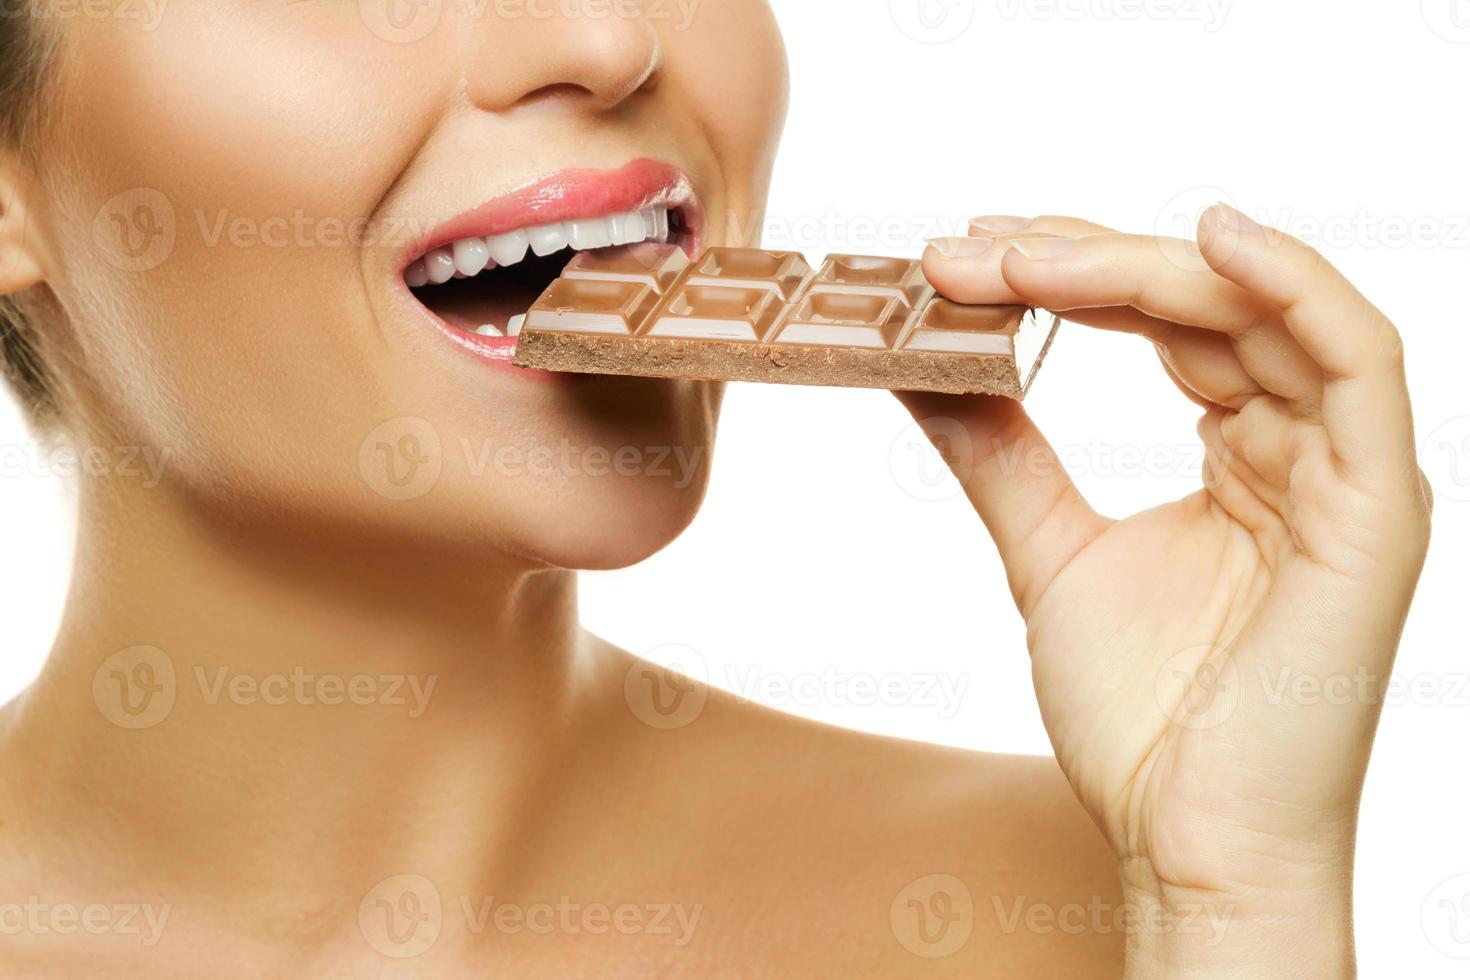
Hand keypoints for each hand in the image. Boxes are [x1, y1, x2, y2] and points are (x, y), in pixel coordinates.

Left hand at [901, 207, 1431, 975]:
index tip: (964, 257)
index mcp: (1241, 457)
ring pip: (1266, 314)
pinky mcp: (1375, 510)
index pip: (1170, 324)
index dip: (1072, 275)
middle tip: (970, 248)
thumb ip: (1002, 455)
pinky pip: (1359, 363)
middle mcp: (1300, 450)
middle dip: (1083, 261)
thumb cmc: (1141, 718)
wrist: (1186, 841)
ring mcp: (1345, 474)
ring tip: (1028, 253)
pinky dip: (1293, 286)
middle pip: (1209, 304)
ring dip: (1145, 266)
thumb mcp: (1048, 553)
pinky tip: (1211, 235)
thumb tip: (926, 368)